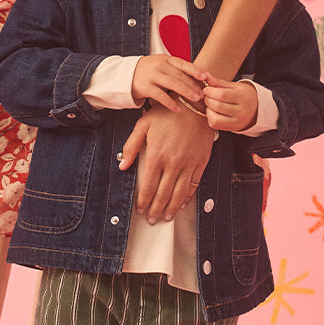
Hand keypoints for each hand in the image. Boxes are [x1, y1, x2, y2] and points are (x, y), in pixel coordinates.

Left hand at [119, 105, 215, 222]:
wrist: (195, 105)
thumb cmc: (167, 113)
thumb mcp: (143, 125)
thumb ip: (132, 146)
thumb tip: (123, 165)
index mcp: (156, 154)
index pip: (148, 185)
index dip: (143, 199)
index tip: (140, 208)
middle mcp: (173, 162)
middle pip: (163, 193)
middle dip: (156, 208)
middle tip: (152, 219)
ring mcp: (189, 163)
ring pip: (179, 193)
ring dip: (171, 207)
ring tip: (165, 217)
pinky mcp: (201, 162)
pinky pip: (194, 184)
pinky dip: (187, 197)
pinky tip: (182, 204)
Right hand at [131, 55, 204, 111]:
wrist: (126, 75)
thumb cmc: (150, 72)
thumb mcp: (162, 65)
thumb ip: (176, 69)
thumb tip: (199, 78)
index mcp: (166, 59)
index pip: (183, 64)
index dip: (195, 70)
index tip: (206, 77)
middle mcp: (159, 65)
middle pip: (179, 75)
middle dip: (192, 85)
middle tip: (203, 94)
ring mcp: (152, 75)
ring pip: (172, 84)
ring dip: (185, 92)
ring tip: (195, 99)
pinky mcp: (145, 87)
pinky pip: (160, 95)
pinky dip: (170, 103)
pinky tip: (177, 109)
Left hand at [196, 70, 257, 131]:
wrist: (257, 110)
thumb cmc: (243, 95)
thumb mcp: (234, 86)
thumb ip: (219, 82)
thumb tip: (205, 75)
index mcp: (243, 97)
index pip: (222, 95)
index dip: (210, 91)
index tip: (207, 89)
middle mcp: (242, 111)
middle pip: (217, 106)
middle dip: (208, 99)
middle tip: (207, 96)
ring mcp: (238, 121)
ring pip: (215, 118)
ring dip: (208, 110)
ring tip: (210, 104)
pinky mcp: (233, 128)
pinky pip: (215, 125)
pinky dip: (210, 117)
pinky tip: (213, 112)